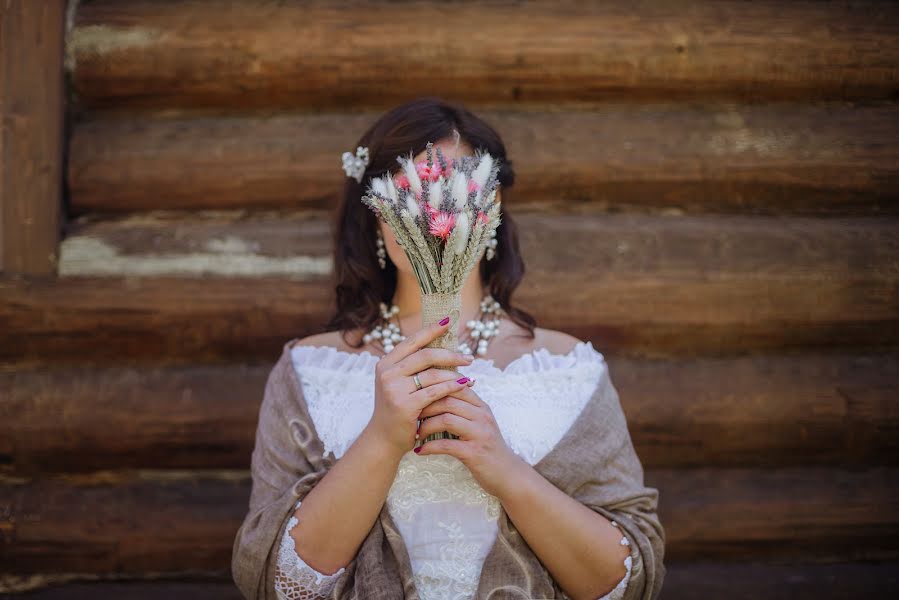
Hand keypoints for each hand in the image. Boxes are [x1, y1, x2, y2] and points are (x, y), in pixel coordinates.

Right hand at [365, 317, 475, 457]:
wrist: (384, 439)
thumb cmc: (397, 409)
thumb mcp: (399, 384)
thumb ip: (413, 367)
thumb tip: (442, 347)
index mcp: (386, 363)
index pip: (412, 341)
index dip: (431, 330)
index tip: (448, 322)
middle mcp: (387, 373)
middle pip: (425, 355)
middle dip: (450, 355)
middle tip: (468, 358)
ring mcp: (394, 389)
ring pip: (432, 374)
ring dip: (455, 374)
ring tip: (470, 375)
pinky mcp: (405, 405)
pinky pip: (435, 392)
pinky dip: (452, 387)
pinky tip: (465, 385)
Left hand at [415, 384, 521, 497]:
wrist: (507, 474)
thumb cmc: (487, 447)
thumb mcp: (479, 423)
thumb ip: (463, 409)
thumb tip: (436, 396)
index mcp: (481, 406)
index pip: (454, 386)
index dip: (432, 389)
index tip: (415, 397)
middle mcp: (482, 416)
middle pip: (448, 400)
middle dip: (425, 407)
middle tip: (411, 415)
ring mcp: (480, 433)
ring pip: (446, 419)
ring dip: (426, 426)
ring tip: (416, 433)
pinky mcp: (475, 452)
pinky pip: (446, 445)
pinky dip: (429, 447)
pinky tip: (420, 450)